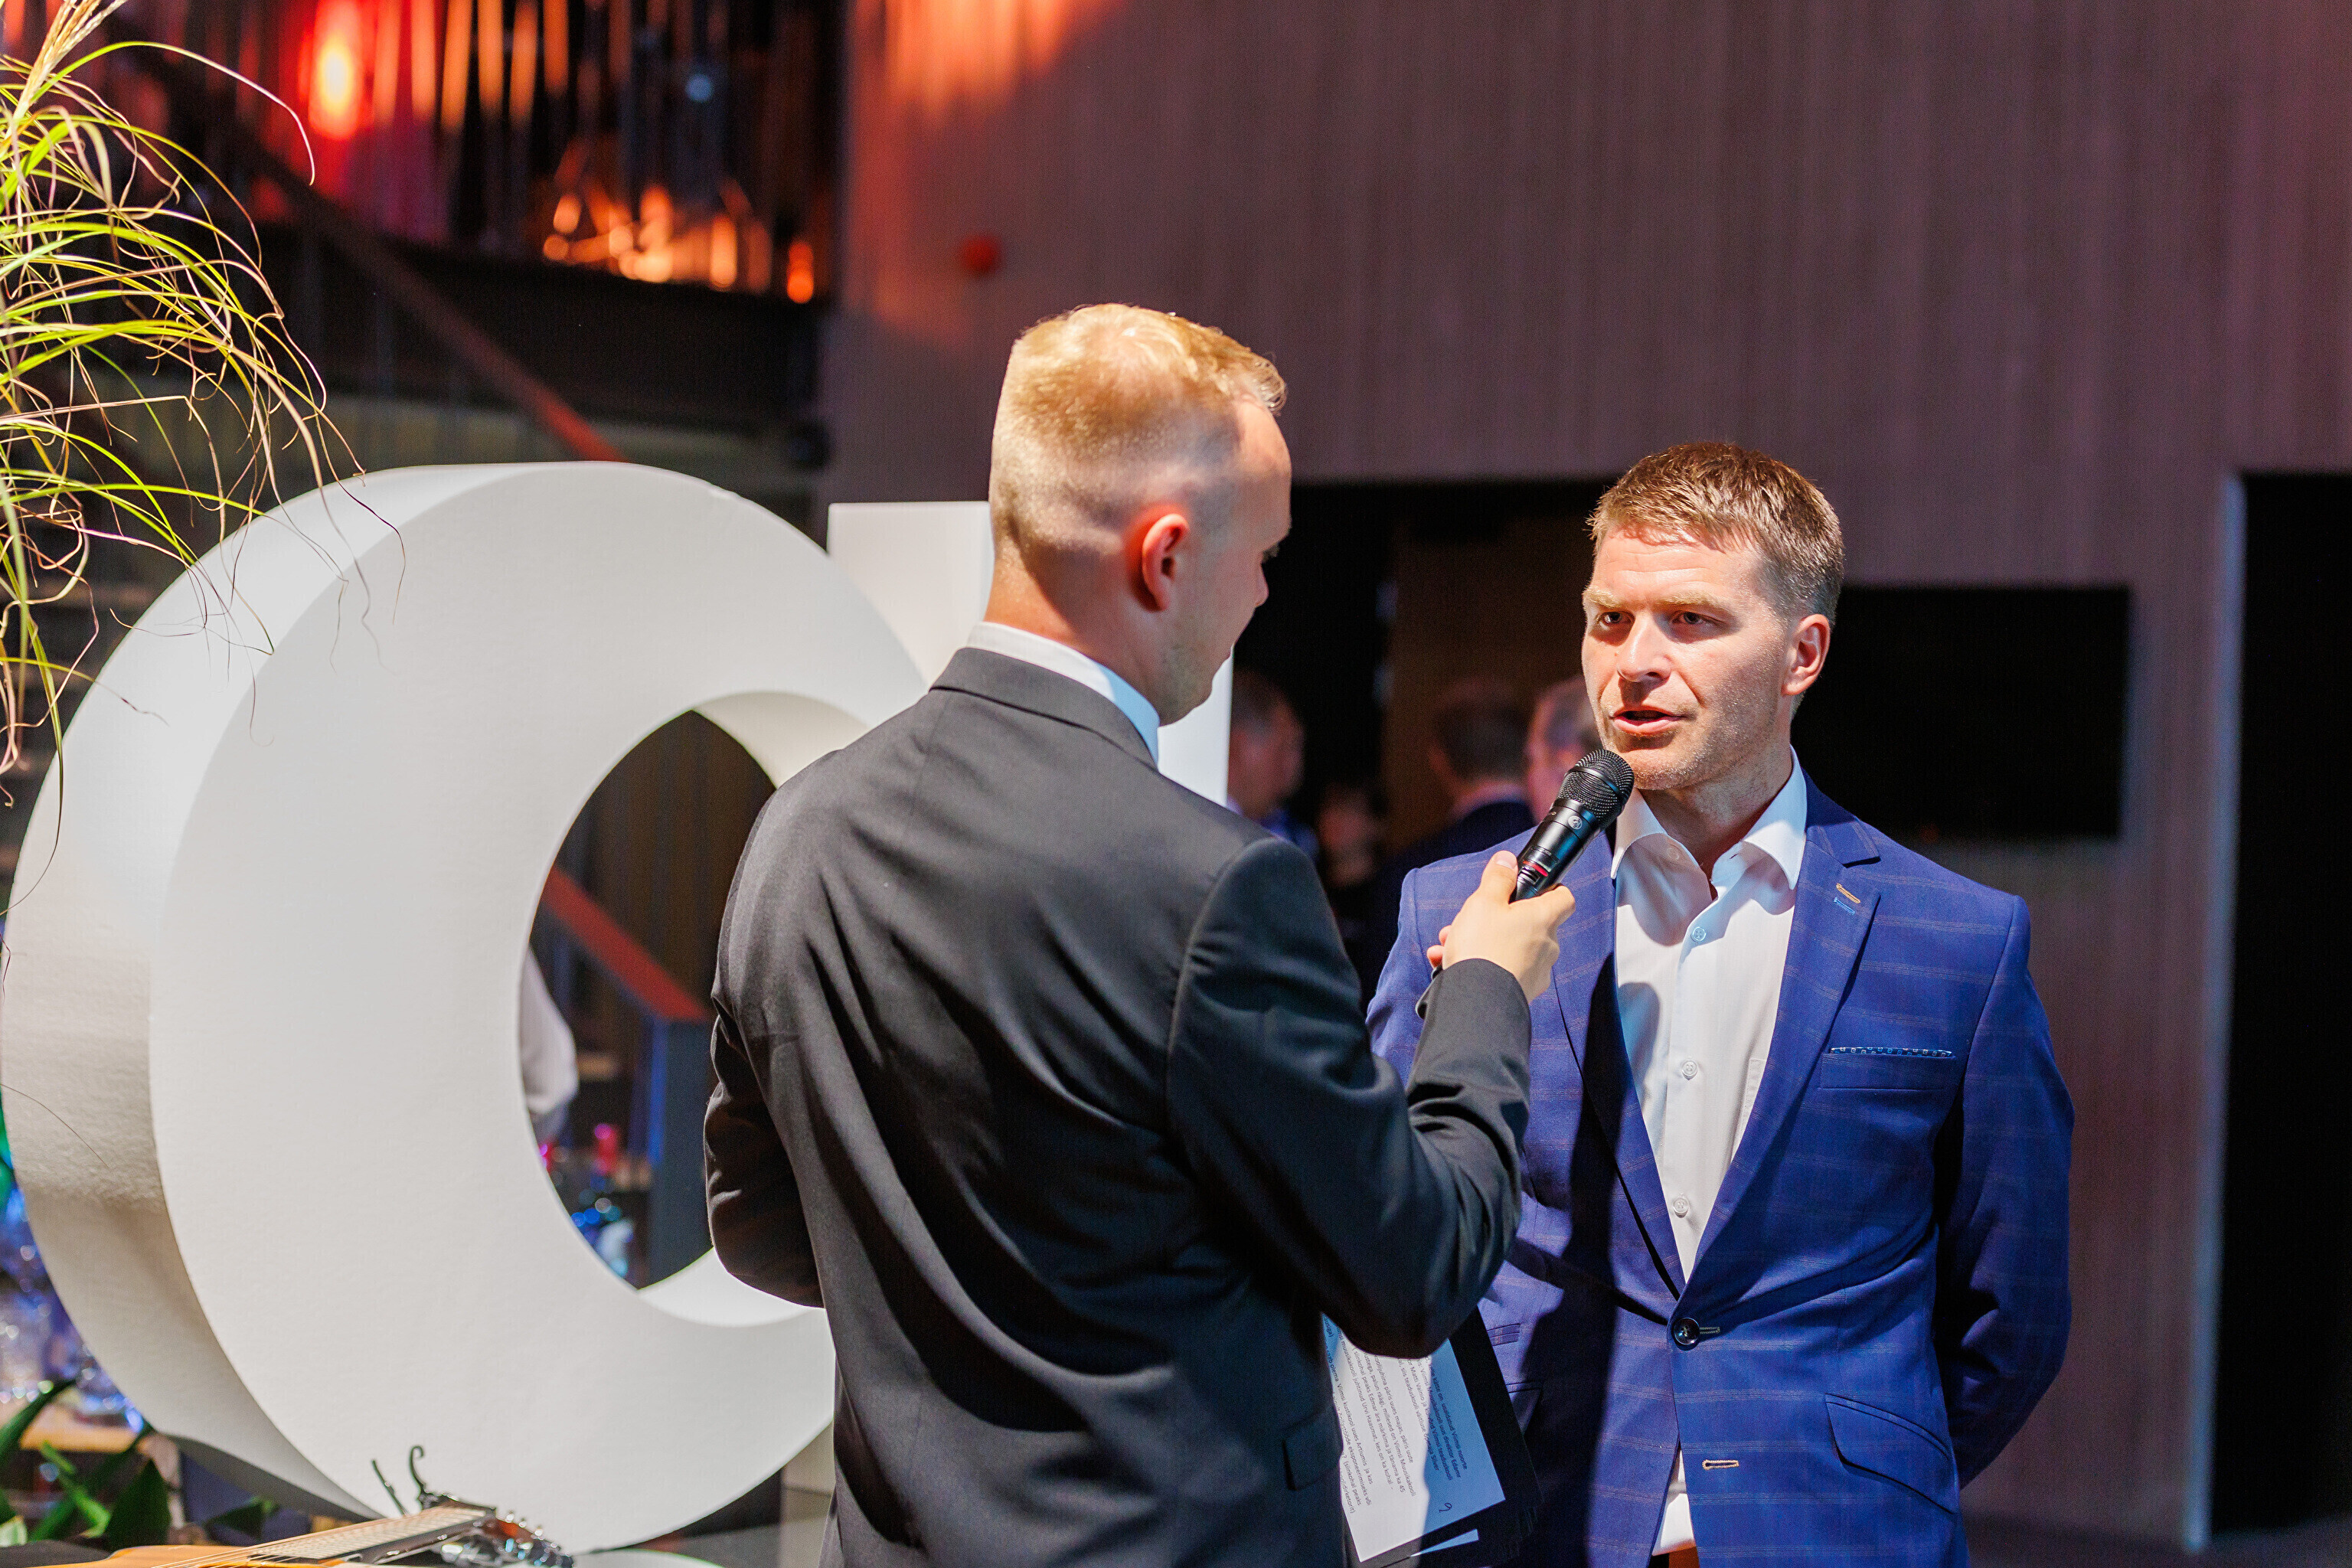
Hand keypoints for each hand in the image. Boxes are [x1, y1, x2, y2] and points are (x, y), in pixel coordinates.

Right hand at [1427, 852, 1575, 1001]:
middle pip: (1529, 923)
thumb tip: (1507, 860)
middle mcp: (1547, 946)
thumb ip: (1498, 878)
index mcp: (1543, 919)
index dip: (1550, 888)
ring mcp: (1536, 972)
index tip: (1532, 886)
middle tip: (1473, 919)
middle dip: (1498, 919)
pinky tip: (1451, 963)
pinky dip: (1481, 965)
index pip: (1564, 897)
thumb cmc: (1483, 949)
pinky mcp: (1521, 992)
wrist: (1476, 1000)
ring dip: (1483, 941)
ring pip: (1511, 947)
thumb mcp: (1484, 902)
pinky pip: (1502, 970)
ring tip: (1451, 943)